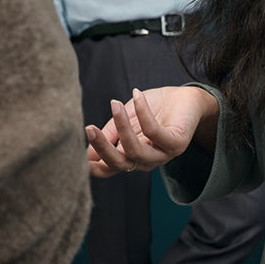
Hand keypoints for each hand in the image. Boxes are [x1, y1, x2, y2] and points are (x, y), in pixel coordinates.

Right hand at [85, 86, 216, 177]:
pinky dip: (143, 114)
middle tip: (88, 129)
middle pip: (120, 164)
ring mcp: (163, 154)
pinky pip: (155, 133)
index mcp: (133, 156)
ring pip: (136, 152)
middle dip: (102, 148)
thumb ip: (111, 132)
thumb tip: (87, 152)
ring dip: (122, 129)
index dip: (94, 164)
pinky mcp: (177, 143)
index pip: (110, 168)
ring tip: (114, 105)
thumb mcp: (127, 118)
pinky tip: (136, 95)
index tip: (77, 150)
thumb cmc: (155, 107)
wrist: (187, 97)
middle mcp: (147, 160)